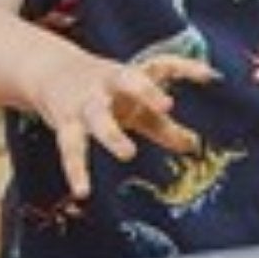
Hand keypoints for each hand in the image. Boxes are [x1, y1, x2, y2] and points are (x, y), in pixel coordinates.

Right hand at [34, 47, 214, 200]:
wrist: (48, 71)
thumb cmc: (103, 91)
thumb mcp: (134, 103)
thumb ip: (162, 124)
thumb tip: (193, 145)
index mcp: (130, 76)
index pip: (162, 66)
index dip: (186, 68)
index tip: (210, 76)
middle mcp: (108, 85)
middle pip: (126, 81)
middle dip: (145, 91)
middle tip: (167, 106)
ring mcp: (85, 103)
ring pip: (97, 117)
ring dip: (112, 134)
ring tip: (128, 153)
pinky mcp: (65, 124)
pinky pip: (70, 149)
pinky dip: (76, 170)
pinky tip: (83, 191)